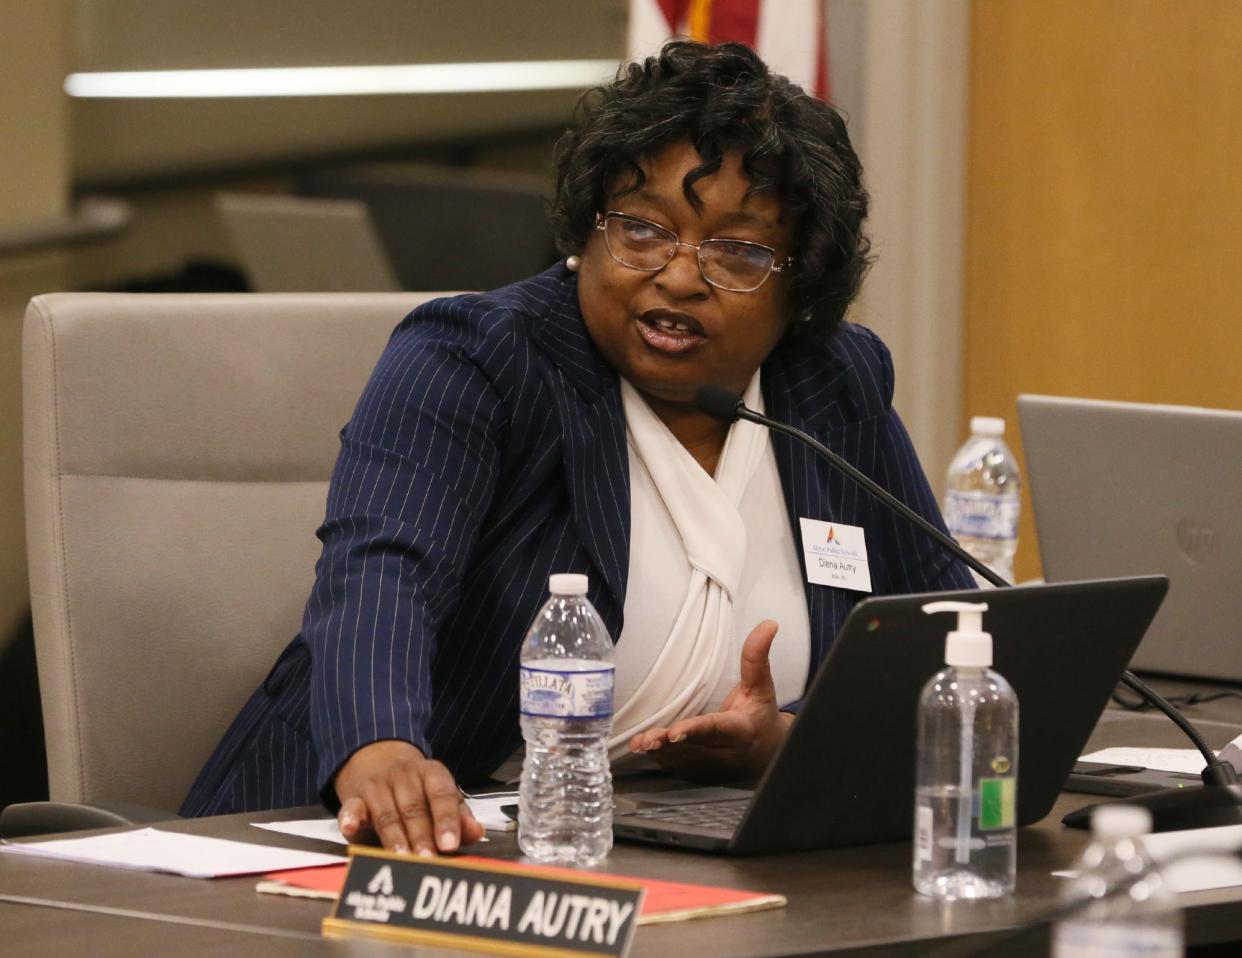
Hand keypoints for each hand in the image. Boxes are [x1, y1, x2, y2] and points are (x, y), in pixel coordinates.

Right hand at [334, 739, 484, 854]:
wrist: (377, 756)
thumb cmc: (416, 787)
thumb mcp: (440, 793)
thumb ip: (458, 815)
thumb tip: (477, 833)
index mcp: (431, 773)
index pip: (441, 794)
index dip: (446, 820)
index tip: (450, 844)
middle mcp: (404, 776)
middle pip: (414, 809)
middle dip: (421, 837)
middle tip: (427, 861)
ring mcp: (377, 785)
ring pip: (387, 815)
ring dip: (394, 839)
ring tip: (401, 860)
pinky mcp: (354, 797)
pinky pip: (351, 807)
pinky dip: (350, 818)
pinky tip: (350, 829)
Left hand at [627, 619, 795, 781]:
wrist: (766, 756)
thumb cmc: (760, 716)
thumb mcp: (762, 686)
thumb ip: (757, 657)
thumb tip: (768, 624)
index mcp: (740, 729)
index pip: (716, 728)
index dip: (696, 731)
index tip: (676, 732)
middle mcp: (724, 751)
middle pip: (693, 747)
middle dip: (670, 744)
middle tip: (648, 739)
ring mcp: (711, 765)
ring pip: (682, 759)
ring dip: (660, 753)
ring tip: (640, 744)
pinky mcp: (700, 772)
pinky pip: (677, 766)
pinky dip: (660, 759)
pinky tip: (642, 750)